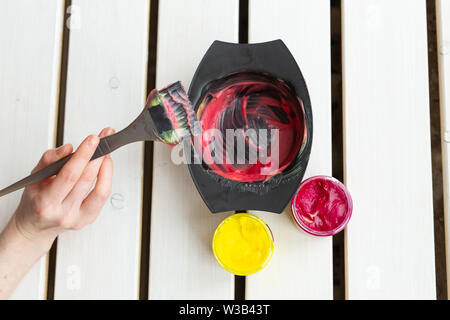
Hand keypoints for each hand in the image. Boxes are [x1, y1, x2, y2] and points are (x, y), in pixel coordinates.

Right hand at [13, 127, 114, 250]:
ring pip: (100, 190)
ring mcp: (78, 218)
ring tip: (106, 152)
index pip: (69, 175)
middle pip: (87, 180)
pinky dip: (107, 179)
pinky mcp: (89, 219)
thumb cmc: (35, 201)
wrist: (35, 227)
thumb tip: (68, 148)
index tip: (93, 139)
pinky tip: (105, 167)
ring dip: (106, 167)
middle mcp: (63, 213)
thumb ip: (49, 160)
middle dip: (98, 156)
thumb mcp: (34, 178)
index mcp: (46, 203)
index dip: (84, 155)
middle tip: (104, 139)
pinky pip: (103, 197)